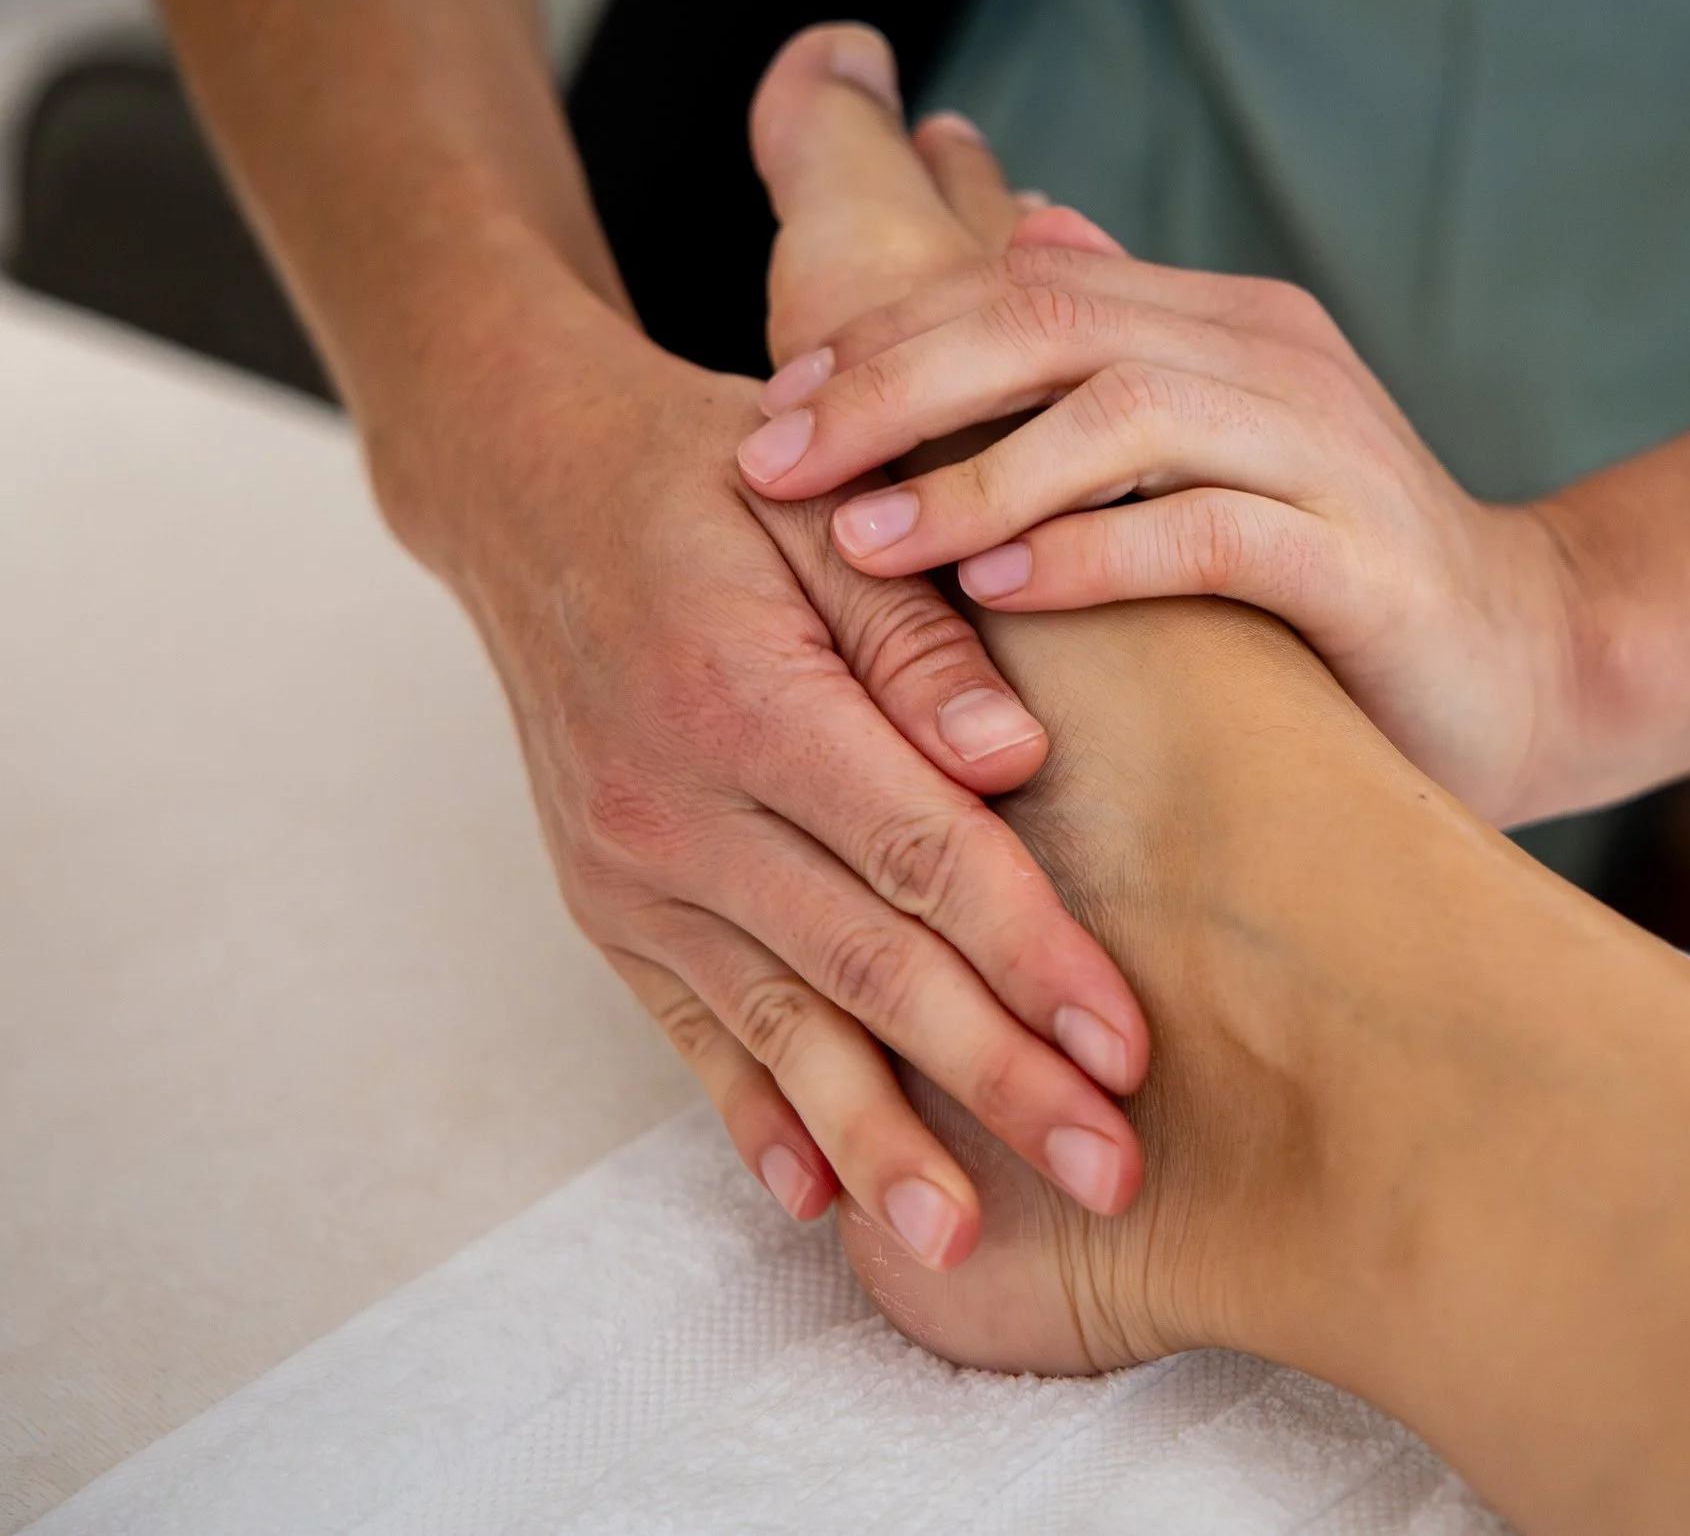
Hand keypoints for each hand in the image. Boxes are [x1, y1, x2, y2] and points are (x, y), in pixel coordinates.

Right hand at [390, 29, 1147, 1269]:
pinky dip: (752, 1113)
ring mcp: (630, 868)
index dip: (1031, 959)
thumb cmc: (714, 481)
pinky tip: (813, 1196)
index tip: (1128, 1049)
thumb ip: (921, 637)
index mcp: (751, 699)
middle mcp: (677, 805)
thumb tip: (1017, 759)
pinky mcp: (607, 902)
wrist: (527, 484)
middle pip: (867, 969)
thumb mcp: (827, 505)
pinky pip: (686, 1029)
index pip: (922, 856)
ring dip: (878, 1142)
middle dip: (995, 1084)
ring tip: (962, 1241)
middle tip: (1107, 1174)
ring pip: (777, 1029)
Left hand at [732, 211, 1589, 823]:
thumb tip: (1022, 224)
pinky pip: (1209, 532)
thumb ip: (1123, 348)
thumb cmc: (1332, 579)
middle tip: (776, 463)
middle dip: (894, 387)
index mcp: (1222, 323)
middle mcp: (1271, 357)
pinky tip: (1001, 588)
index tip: (771, 412)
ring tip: (867, 536)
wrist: (1529, 663)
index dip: (885, 339)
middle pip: (1048, 324)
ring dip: (976, 471)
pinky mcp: (1359, 559)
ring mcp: (1324, 449)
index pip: (1021, 287)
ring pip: (1123, 414)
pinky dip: (1096, 553)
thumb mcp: (1217, 449)